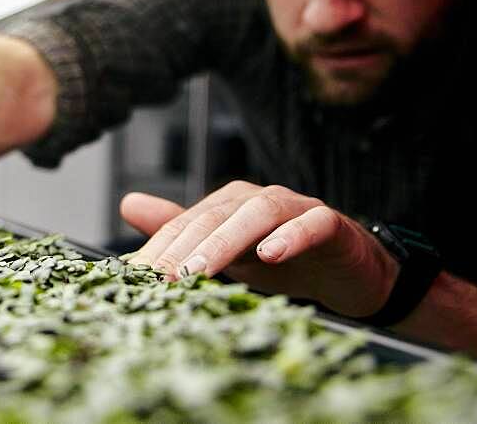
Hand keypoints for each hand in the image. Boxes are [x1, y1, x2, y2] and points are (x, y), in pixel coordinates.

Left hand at [123, 181, 398, 317]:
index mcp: (229, 205)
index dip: (160, 248)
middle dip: (185, 247)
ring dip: (227, 241)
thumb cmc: (283, 262)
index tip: (136, 275)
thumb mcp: (226, 254)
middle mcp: (259, 199)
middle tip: (161, 277)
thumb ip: (181, 230)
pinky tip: (271, 254)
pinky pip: (313, 223)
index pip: (187, 223)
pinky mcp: (333, 224)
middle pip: (216, 216)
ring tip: (202, 269)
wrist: (348, 274)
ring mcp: (297, 207)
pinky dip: (291, 236)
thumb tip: (128, 203)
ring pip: (258, 214)